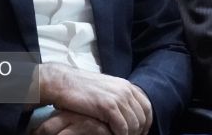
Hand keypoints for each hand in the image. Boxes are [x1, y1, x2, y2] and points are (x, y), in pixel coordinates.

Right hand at [37, 63, 152, 134]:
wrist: (64, 82)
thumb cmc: (82, 89)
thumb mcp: (106, 89)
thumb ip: (118, 97)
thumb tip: (128, 112)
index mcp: (127, 86)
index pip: (147, 107)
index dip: (146, 123)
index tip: (140, 133)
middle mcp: (126, 90)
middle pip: (142, 117)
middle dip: (138, 132)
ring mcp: (118, 98)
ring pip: (134, 124)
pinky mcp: (108, 106)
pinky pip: (122, 128)